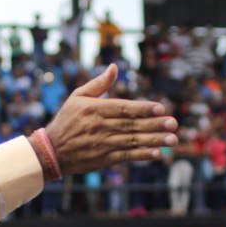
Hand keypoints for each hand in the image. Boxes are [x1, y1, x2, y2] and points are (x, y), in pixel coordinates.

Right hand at [43, 65, 177, 174]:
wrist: (52, 151)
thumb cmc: (67, 120)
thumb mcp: (77, 97)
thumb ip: (99, 84)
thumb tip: (114, 67)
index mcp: (94, 109)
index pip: (123, 108)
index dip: (142, 109)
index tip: (161, 108)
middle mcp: (99, 127)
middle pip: (131, 126)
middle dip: (154, 124)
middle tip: (174, 123)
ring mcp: (102, 144)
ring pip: (132, 142)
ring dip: (154, 140)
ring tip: (172, 139)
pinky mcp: (104, 159)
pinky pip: (126, 156)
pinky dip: (142, 155)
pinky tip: (157, 153)